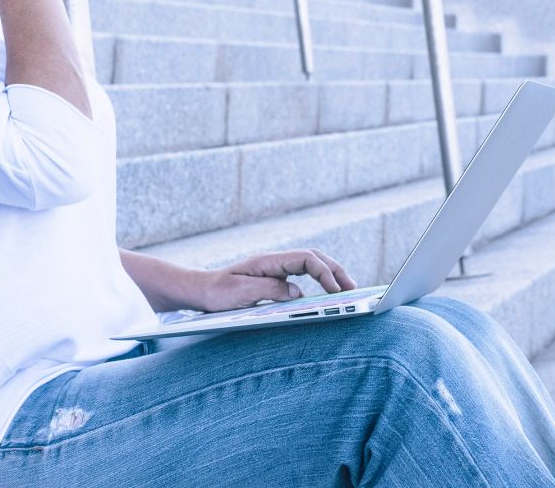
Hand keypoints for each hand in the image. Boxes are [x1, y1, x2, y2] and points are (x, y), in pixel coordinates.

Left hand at [193, 248, 358, 312]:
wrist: (200, 291)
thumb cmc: (217, 292)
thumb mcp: (241, 292)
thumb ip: (269, 289)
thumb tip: (297, 292)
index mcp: (268, 261)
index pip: (306, 258)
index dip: (324, 272)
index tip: (336, 290)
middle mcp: (274, 262)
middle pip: (314, 258)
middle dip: (336, 270)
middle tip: (354, 289)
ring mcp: (275, 269)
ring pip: (311, 265)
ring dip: (331, 275)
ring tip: (347, 291)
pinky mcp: (274, 279)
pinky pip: (303, 276)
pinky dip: (319, 281)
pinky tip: (326, 295)